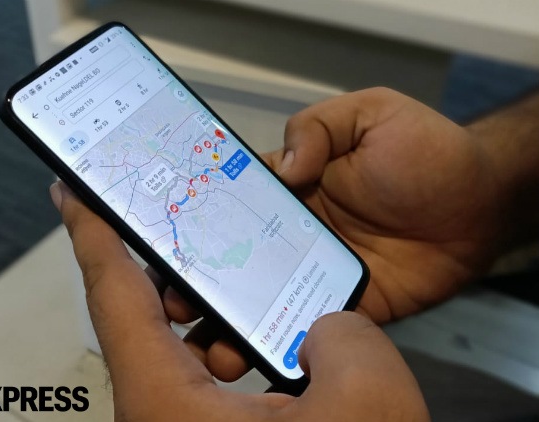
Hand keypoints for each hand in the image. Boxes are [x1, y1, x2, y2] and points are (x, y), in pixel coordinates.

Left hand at [50, 181, 428, 421]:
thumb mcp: (363, 406)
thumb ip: (347, 336)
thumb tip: (326, 329)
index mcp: (163, 402)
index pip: (112, 290)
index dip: (88, 229)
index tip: (68, 186)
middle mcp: (158, 413)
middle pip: (146, 315)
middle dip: (170, 267)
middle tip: (185, 221)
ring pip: (183, 349)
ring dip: (215, 316)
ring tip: (249, 284)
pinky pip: (208, 378)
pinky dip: (234, 352)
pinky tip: (278, 345)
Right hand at [164, 87, 504, 338]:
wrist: (478, 207)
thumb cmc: (426, 154)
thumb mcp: (369, 115)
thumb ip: (319, 127)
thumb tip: (283, 167)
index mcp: (288, 189)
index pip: (228, 205)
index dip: (196, 222)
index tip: (167, 241)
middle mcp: (290, 234)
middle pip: (231, 260)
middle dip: (198, 281)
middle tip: (177, 300)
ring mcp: (311, 274)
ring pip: (258, 301)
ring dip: (229, 322)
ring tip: (211, 341)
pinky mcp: (339, 307)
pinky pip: (303, 327)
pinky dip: (277, 342)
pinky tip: (256, 355)